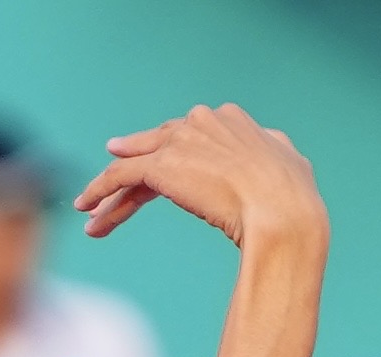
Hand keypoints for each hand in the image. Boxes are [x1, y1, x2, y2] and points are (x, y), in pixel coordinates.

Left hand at [75, 103, 323, 247]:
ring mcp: (180, 140)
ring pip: (134, 163)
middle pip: (158, 147)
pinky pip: (120, 176)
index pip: (188, 137)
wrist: (284, 212)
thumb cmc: (294, 201)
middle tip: (110, 192)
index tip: (151, 169)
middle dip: (134, 171)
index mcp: (232, 120)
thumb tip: (281, 152)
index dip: (168, 156)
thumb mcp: (290, 168)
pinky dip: (99, 190)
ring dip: (109, 190)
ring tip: (89, 212)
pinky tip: (86, 208)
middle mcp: (202, 121)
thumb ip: (276, 155)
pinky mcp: (161, 164)